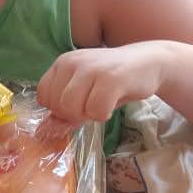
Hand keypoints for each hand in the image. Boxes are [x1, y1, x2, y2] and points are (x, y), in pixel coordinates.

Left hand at [37, 43, 166, 124]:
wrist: (149, 63)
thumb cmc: (113, 81)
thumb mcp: (84, 93)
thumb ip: (64, 111)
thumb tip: (44, 131)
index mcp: (62, 63)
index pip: (43, 96)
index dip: (59, 108)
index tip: (78, 103)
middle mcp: (72, 62)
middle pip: (57, 106)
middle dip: (75, 114)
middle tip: (93, 105)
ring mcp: (91, 68)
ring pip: (72, 109)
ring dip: (88, 115)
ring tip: (102, 104)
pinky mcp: (111, 78)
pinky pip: (95, 111)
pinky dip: (104, 115)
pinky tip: (112, 103)